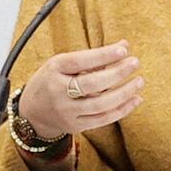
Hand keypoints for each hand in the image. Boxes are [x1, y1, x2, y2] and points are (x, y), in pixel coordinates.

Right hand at [18, 42, 143, 146]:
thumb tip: (124, 45)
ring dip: (124, 93)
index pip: (79, 62)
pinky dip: (122, 110)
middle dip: (116, 73)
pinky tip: (136, 99)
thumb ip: (92, 57)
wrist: (31, 112)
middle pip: (91, 84)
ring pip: (100, 105)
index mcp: (54, 71)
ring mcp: (67, 111)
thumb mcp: (63, 64)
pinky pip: (103, 119)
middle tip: (135, 63)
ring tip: (139, 81)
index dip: (102, 55)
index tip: (123, 49)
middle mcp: (59, 92)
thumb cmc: (52, 81)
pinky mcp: (76, 125)